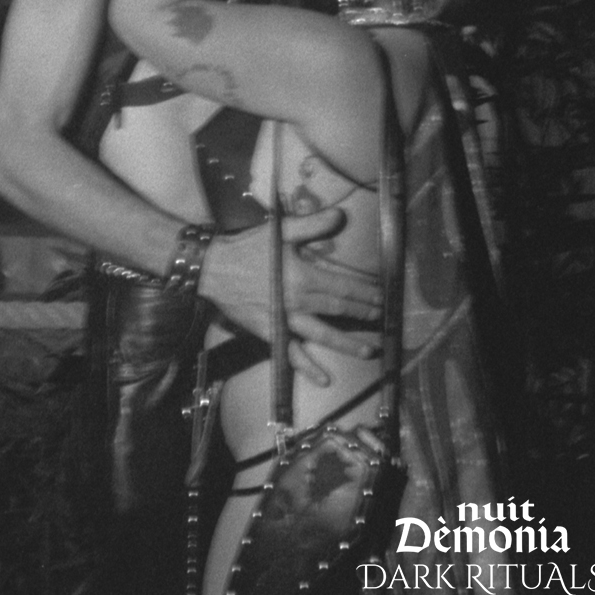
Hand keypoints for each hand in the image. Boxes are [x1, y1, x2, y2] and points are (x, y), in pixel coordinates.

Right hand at [198, 208, 382, 386]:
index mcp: (304, 277)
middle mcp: (299, 302)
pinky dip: (308, 367)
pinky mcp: (271, 333)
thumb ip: (313, 224)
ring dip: (347, 344)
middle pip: (338, 310)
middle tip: (381, 317)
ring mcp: (286, 321)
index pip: (343, 287)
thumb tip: (341, 215)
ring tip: (369, 351)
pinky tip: (324, 378)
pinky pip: (292, 354)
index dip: (364, 292)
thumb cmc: (248, 248)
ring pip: (323, 335)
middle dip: (362, 314)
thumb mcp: (281, 231)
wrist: (214, 270)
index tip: (381, 296)